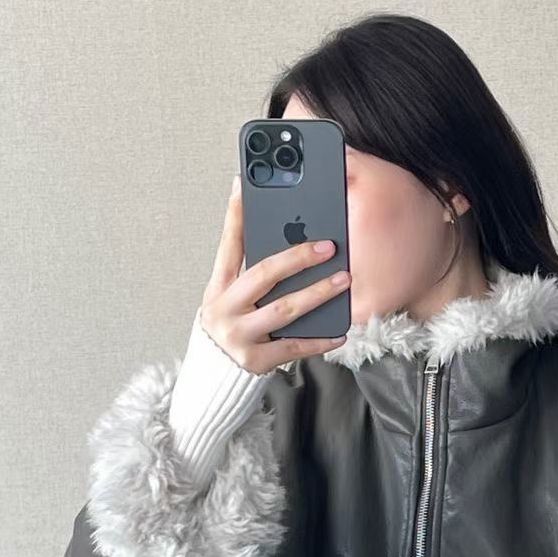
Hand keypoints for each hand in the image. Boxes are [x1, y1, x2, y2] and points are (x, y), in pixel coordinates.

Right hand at [199, 175, 350, 374]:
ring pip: (284, 310)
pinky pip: (295, 347)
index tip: (245, 184)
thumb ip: (249, 270)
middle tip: (329, 246)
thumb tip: (281, 233)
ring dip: (317, 293)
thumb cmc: (232, 325)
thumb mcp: (230, 296)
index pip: (228, 245)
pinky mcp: (256, 360)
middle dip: (298, 257)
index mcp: (218, 287)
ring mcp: (239, 335)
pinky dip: (320, 340)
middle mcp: (225, 309)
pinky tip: (341, 331)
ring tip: (343, 280)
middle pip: (263, 274)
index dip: (236, 214)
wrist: (214, 372)